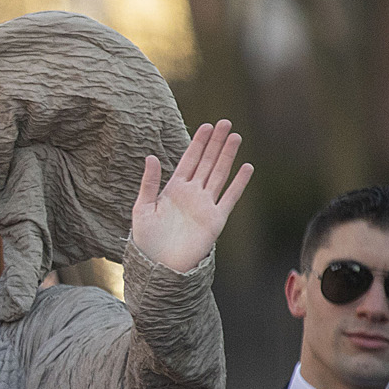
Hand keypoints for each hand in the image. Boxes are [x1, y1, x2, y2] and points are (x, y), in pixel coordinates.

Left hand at [130, 120, 251, 273]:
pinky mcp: (216, 219)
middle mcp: (192, 194)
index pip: (189, 160)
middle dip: (216, 142)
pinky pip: (230, 197)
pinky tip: (246, 167)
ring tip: (236, 137)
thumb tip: (151, 156)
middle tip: (226, 122)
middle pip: (207, 162)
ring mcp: (205, 205)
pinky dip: (239, 183)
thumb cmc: (146, 240)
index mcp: (173, 189)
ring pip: (219, 174)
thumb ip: (149, 183)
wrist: (159, 266)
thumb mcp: (142, 208)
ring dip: (227, 156)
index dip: (198, 143)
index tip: (207, 126)